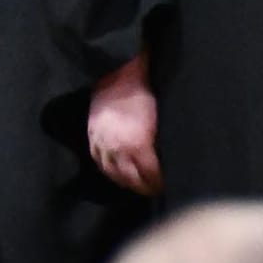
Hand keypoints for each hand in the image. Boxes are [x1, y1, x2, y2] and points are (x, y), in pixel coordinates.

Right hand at [89, 53, 161, 195]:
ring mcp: (102, 144)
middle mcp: (117, 150)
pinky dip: (110, 172)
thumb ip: (161, 145)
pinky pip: (100, 163)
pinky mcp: (93, 137)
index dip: (160, 183)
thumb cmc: (146, 94)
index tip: (168, 184)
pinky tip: (119, 174)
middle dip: (146, 187)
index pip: (150, 176)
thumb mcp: (160, 121)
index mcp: (137, 146)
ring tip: (139, 184)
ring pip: (114, 174)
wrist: (119, 74)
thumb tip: (169, 162)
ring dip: (128, 183)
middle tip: (157, 188)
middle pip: (132, 180)